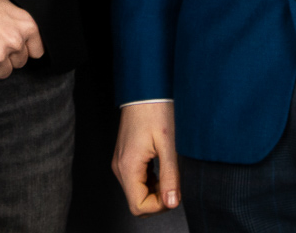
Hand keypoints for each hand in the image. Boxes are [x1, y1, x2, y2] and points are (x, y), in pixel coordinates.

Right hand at [0, 0, 43, 82]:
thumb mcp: (5, 6)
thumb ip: (17, 25)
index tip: (15, 49)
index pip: (37, 51)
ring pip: (4, 73)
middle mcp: (16, 41)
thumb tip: (23, 41)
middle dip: (8, 58)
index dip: (25, 51)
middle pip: (19, 63)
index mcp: (26, 25)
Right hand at [112, 101, 179, 215]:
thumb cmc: (155, 110)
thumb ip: (170, 176)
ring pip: (137, 191)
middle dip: (158, 199)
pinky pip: (137, 179)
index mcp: (128, 167)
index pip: (139, 206)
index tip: (174, 193)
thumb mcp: (168, 145)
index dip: (159, 206)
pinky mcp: (125, 157)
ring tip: (170, 171)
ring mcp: (121, 163)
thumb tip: (172, 202)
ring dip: (156, 190)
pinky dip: (151, 181)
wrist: (145, 89)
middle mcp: (120, 168)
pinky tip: (163, 166)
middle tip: (174, 183)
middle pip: (137, 201)